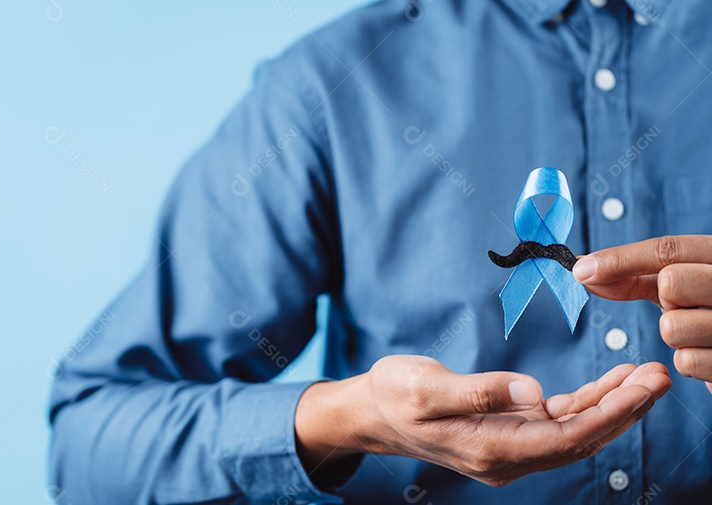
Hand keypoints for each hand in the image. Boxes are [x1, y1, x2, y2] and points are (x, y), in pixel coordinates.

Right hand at [295, 355, 669, 486]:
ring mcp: (509, 448)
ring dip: (612, 405)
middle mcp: (506, 458)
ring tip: (646, 374)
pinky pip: (558, 423)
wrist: (371, 411)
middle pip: (581, 440)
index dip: (610, 414)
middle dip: (625, 409)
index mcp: (489, 449)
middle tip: (661, 375)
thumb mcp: (426, 387)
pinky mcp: (508, 433)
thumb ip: (480, 391)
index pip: (566, 438)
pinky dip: (587, 402)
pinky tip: (609, 383)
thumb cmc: (393, 394)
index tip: (643, 386)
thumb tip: (533, 392)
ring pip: (575, 432)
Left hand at [574, 235, 711, 389]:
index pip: (668, 249)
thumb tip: (582, 271)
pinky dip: (690, 359)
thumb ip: (633, 274)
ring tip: (700, 330)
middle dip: (664, 297)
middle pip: (671, 282)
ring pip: (672, 327)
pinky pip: (686, 361)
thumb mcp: (679, 281)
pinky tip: (709, 352)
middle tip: (681, 304)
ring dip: (676, 333)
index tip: (580, 270)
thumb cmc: (705, 306)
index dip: (620, 259)